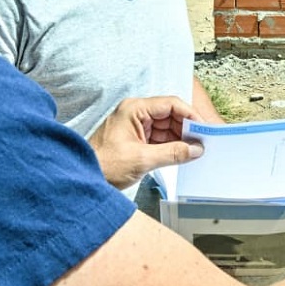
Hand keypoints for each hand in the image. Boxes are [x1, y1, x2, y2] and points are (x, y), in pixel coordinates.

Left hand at [89, 96, 204, 189]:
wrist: (81, 181)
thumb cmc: (102, 165)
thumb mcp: (142, 160)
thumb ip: (173, 153)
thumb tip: (195, 149)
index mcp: (134, 109)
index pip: (171, 104)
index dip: (190, 115)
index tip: (203, 128)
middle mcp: (135, 113)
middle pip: (170, 115)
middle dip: (186, 128)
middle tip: (202, 142)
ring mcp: (135, 126)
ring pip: (166, 127)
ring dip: (180, 138)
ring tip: (194, 150)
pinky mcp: (135, 139)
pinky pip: (159, 138)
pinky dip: (171, 145)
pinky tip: (181, 154)